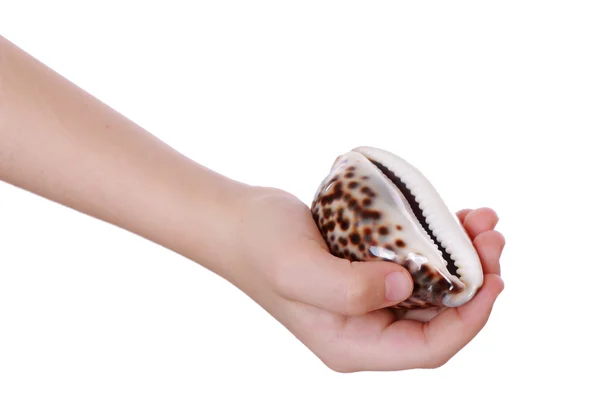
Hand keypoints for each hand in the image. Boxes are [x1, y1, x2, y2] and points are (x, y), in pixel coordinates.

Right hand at [224, 187, 504, 371]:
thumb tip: (406, 288)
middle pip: (441, 318)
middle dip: (476, 280)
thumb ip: (349, 289)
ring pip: (435, 290)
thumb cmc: (260, 245)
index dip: (470, 320)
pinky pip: (419, 266)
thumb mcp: (297, 269)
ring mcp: (370, 301)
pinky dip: (442, 244)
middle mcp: (367, 328)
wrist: (240, 222)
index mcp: (352, 344)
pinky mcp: (371, 273)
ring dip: (464, 258)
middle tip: (491, 238)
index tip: (494, 280)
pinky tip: (454, 218)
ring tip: (479, 221)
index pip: (428, 349)